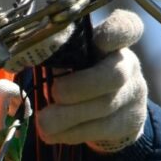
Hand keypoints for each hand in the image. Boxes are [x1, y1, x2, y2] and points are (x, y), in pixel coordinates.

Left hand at [34, 9, 147, 151]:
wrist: (115, 108)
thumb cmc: (84, 71)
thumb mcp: (75, 55)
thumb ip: (60, 51)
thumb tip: (29, 55)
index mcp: (115, 39)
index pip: (127, 27)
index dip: (116, 32)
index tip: (100, 39)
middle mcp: (128, 64)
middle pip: (114, 75)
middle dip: (80, 87)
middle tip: (54, 93)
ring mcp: (131, 95)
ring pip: (105, 106)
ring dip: (69, 116)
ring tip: (43, 121)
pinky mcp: (126, 123)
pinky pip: (99, 129)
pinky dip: (71, 132)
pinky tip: (52, 133)